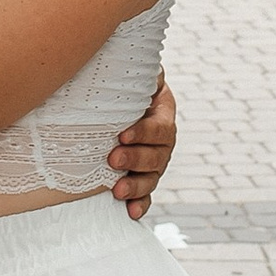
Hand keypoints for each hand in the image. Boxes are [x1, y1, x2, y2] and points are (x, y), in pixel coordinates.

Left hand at [110, 78, 178, 218]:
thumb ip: (139, 68)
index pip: (160, 127)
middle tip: (112, 159)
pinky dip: (140, 205)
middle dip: (136, 159)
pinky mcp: (142, 177)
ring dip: (137, 186)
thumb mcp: (134, 71)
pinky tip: (131, 213)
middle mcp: (163, 141)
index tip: (121, 134)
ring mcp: (154, 162)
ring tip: (117, 191)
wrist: (114, 101)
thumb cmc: (123, 83)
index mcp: (163, 113)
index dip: (143, 133)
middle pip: (158, 155)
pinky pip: (146, 195)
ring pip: (153, 177)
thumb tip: (141, 62)